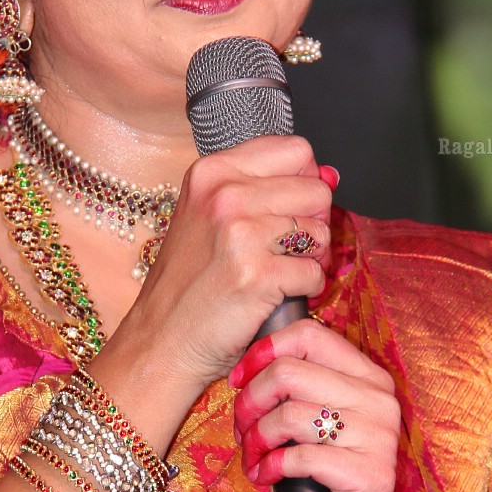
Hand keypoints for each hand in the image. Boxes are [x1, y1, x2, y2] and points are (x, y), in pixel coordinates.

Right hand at [116, 137, 335, 397]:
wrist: (161, 341)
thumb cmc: (189, 284)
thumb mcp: (208, 215)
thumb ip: (261, 188)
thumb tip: (329, 175)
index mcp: (213, 172)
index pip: (296, 151)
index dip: (303, 182)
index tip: (288, 209)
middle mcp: (224, 194)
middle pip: (316, 190)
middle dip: (313, 224)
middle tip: (286, 250)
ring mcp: (240, 234)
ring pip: (321, 231)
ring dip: (311, 259)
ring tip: (280, 274)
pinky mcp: (257, 275)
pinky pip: (315, 273)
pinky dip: (306, 291)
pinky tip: (277, 296)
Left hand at [230, 318, 400, 491]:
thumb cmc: (316, 481)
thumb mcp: (304, 425)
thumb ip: (294, 387)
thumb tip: (248, 360)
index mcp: (369, 378)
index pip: (310, 335)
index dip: (263, 351)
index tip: (238, 379)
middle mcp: (382, 403)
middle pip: (291, 372)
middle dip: (251, 400)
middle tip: (242, 428)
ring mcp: (381, 441)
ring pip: (292, 413)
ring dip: (258, 437)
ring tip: (253, 456)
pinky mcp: (372, 479)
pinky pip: (303, 456)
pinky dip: (272, 466)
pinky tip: (264, 478)